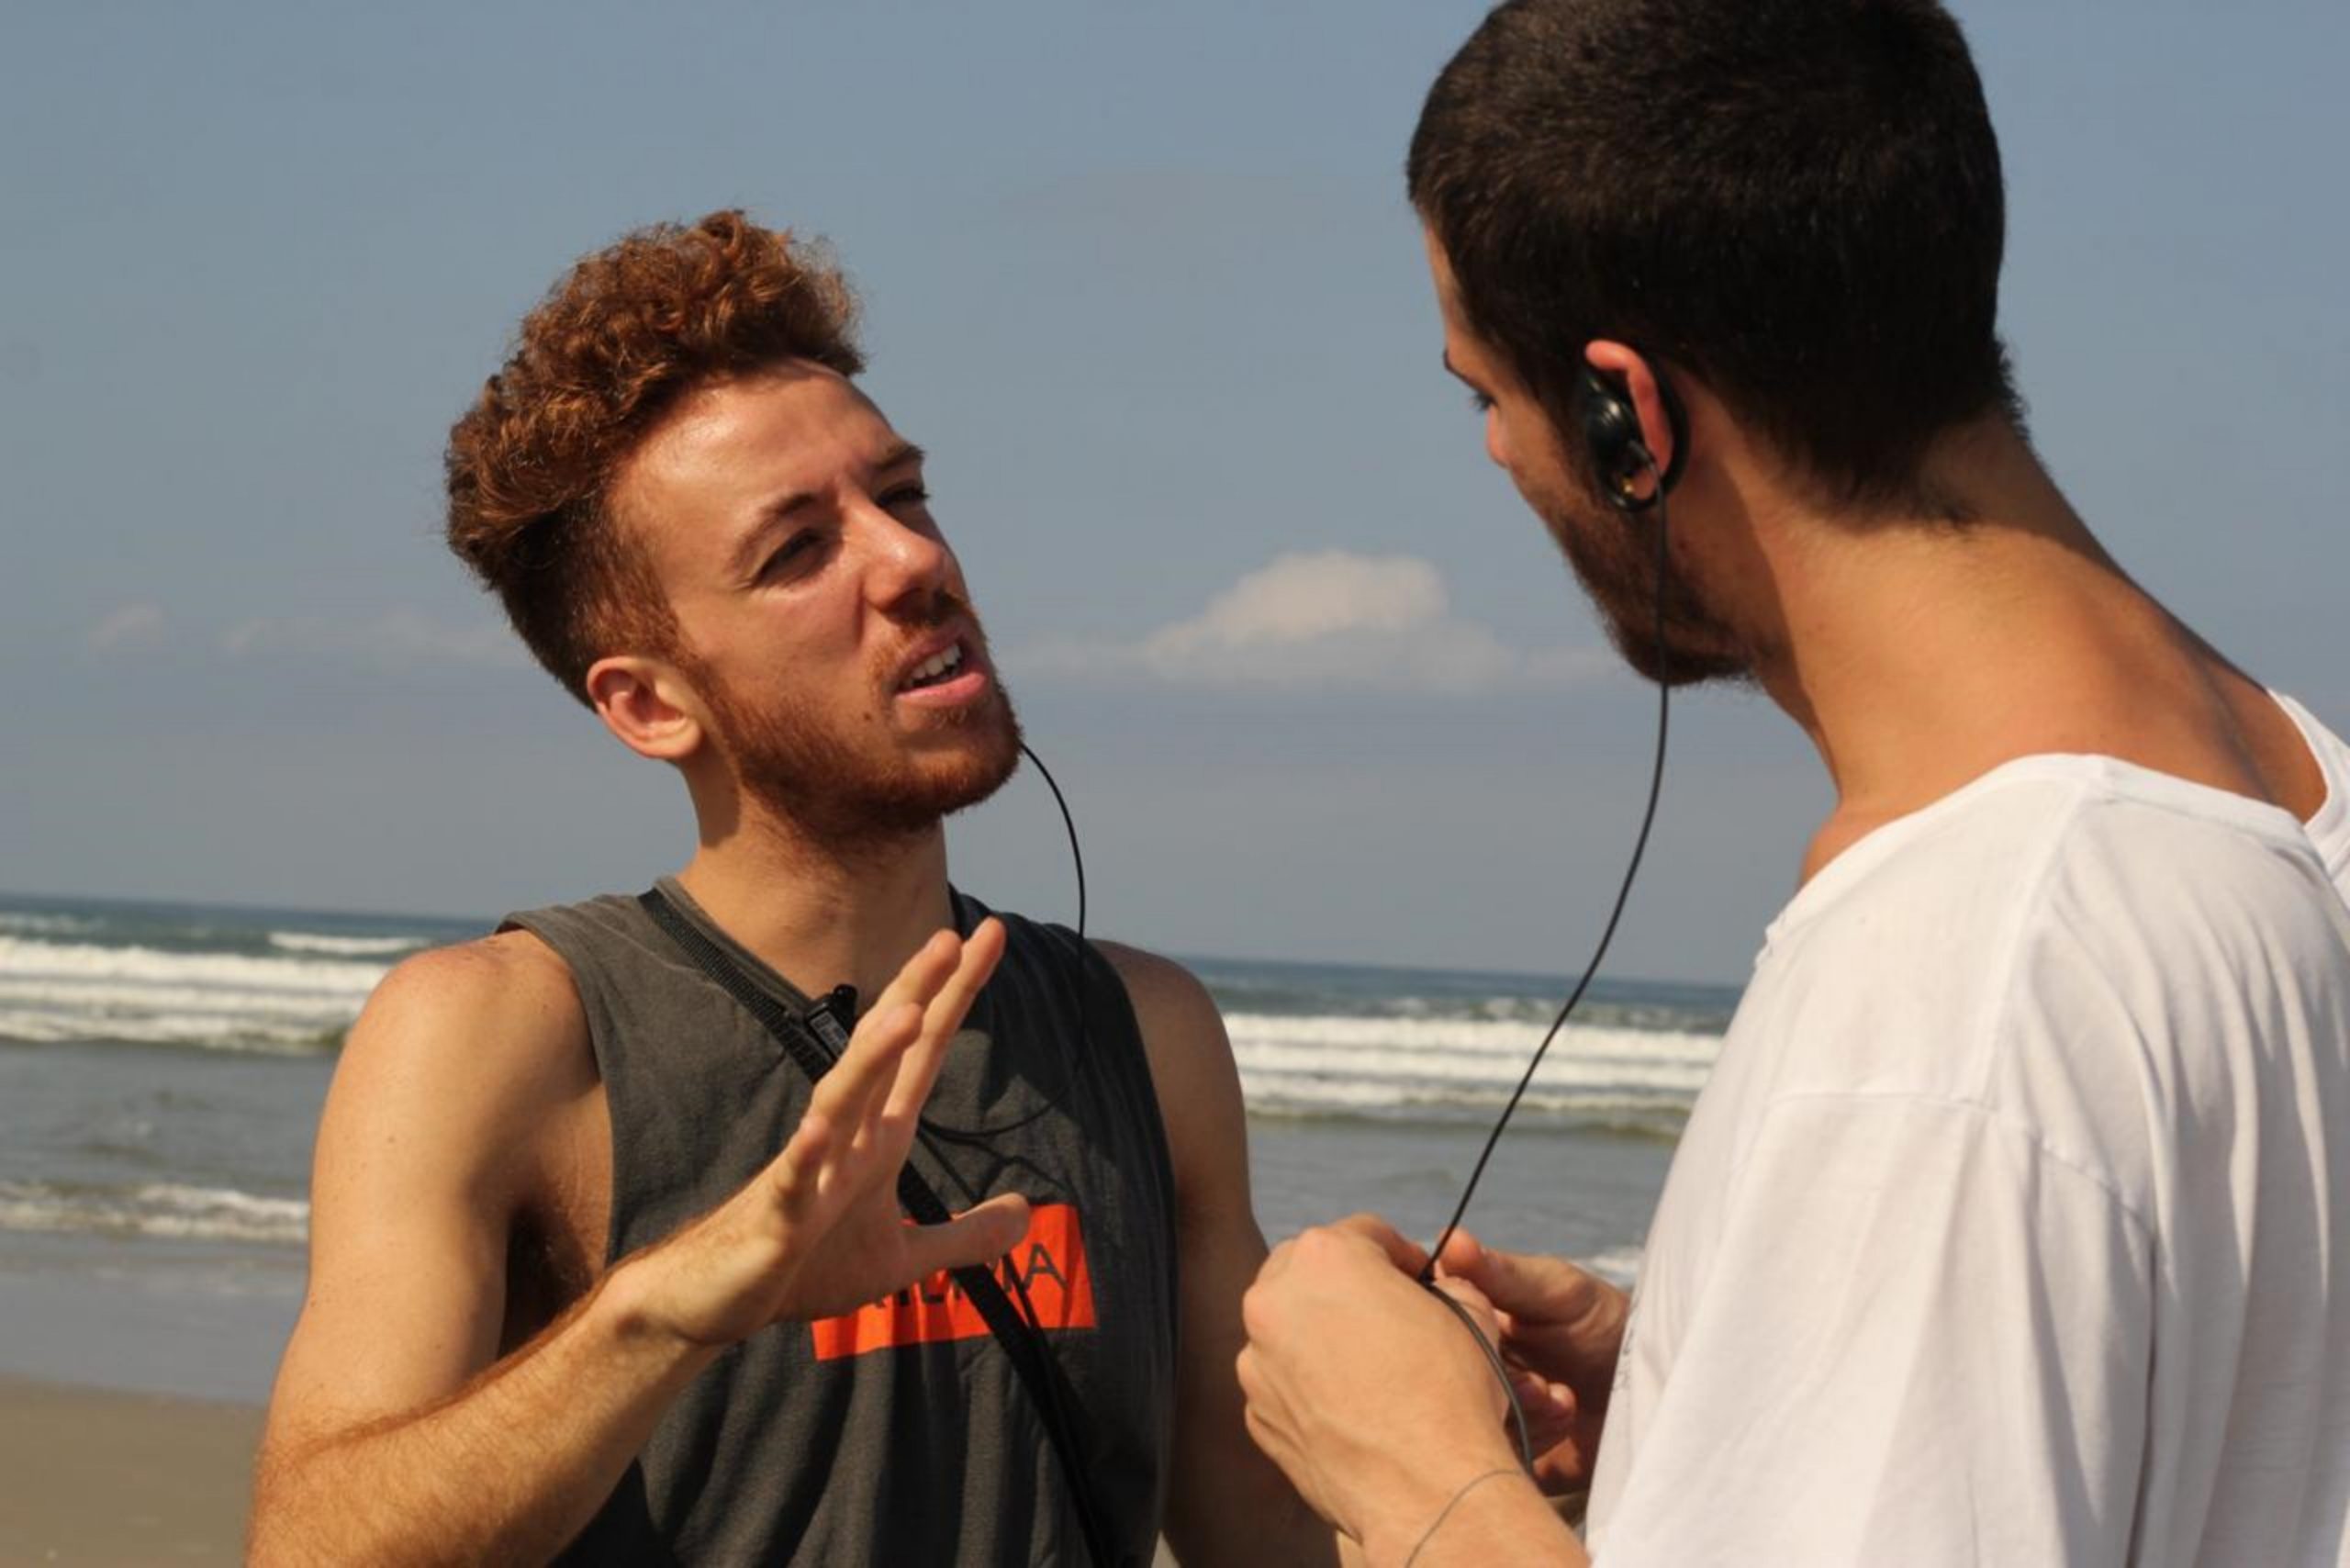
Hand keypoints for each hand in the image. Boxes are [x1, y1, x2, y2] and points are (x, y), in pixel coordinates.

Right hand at [619, 919, 1029, 1347]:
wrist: (717, 1298)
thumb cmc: (805, 1265)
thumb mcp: (901, 1256)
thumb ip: (964, 1235)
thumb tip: (1027, 1217)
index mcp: (877, 1135)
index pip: (925, 1052)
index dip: (957, 994)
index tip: (991, 934)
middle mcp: (845, 1135)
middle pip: (883, 1053)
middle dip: (915, 995)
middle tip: (949, 936)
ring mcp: (808, 1170)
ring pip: (841, 1101)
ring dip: (871, 1059)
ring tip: (908, 1014)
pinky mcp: (778, 1217)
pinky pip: (792, 1180)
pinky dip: (806, 1154)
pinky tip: (821, 1127)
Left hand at [1236, 1215, 1522, 1556]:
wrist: (1426, 1490)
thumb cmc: (1451, 1393)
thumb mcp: (1469, 1313)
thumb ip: (1442, 1285)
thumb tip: (1436, 1291)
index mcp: (1324, 1257)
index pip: (1363, 1234)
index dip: (1397, 1254)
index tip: (1415, 1278)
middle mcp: (1273, 1300)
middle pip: (1308, 1273)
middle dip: (1344, 1287)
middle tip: (1384, 1318)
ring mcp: (1256, 1361)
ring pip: (1287, 1330)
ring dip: (1320, 1337)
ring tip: (1367, 1371)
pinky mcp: (1255, 1413)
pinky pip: (1281, 1384)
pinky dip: (1307, 1388)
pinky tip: (1349, 1411)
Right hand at [1434, 1231, 1627, 1492]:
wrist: (1655, 1387)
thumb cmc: (1603, 1323)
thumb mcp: (1558, 1289)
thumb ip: (1502, 1272)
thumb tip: (1449, 1239)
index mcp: (1465, 1319)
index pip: (1426, 1321)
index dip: (1445, 1327)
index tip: (1488, 1330)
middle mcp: (1465, 1365)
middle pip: (1443, 1374)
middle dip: (1490, 1374)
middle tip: (1533, 1378)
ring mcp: (1483, 1411)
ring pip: (1466, 1417)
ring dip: (1515, 1406)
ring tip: (1557, 1394)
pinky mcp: (1505, 1453)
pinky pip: (1494, 1454)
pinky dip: (1532, 1435)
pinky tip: (1564, 1413)